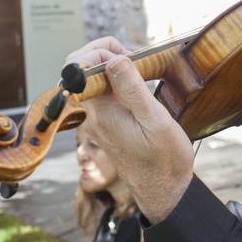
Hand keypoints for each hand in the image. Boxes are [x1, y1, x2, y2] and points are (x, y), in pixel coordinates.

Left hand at [66, 37, 194, 221]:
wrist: (164, 190)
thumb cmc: (164, 159)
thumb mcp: (155, 121)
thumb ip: (132, 89)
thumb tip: (113, 58)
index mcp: (101, 110)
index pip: (77, 67)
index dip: (99, 51)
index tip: (128, 57)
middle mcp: (94, 113)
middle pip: (81, 69)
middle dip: (104, 53)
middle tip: (133, 59)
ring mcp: (100, 118)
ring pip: (94, 79)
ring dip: (113, 65)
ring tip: (140, 70)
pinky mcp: (109, 122)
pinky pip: (105, 92)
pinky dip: (119, 79)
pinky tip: (139, 83)